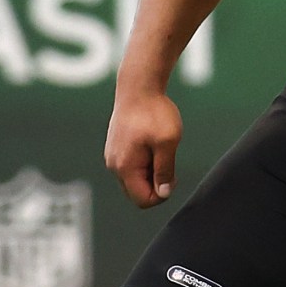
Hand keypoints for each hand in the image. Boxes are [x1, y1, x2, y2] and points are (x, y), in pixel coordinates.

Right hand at [105, 91, 182, 207]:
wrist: (138, 86)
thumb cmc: (154, 112)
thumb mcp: (168, 142)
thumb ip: (165, 170)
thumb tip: (163, 193)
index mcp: (125, 167)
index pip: (143, 200)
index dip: (162, 193)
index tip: (172, 173)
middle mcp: (114, 165)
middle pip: (137, 192)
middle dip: (155, 183)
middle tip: (166, 158)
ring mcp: (112, 156)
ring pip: (134, 179)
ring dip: (150, 170)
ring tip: (158, 147)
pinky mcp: (115, 148)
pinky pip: (131, 166)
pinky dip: (144, 161)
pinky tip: (151, 142)